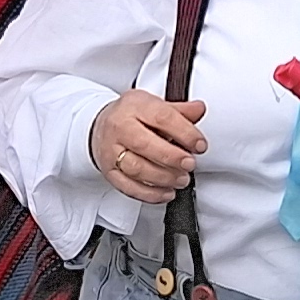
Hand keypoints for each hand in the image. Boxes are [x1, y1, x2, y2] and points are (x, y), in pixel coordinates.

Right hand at [91, 90, 207, 201]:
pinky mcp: (110, 172)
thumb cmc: (130, 116)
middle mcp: (120, 128)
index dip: (185, 133)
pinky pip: (129, 187)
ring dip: (163, 178)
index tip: (199, 144)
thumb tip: (199, 109)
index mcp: (134, 107)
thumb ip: (179, 111)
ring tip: (181, 179)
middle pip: (146, 145)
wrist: (100, 126)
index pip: (162, 118)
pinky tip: (166, 192)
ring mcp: (112, 151)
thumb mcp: (154, 105)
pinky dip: (150, 194)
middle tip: (190, 164)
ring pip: (137, 169)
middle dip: (172, 157)